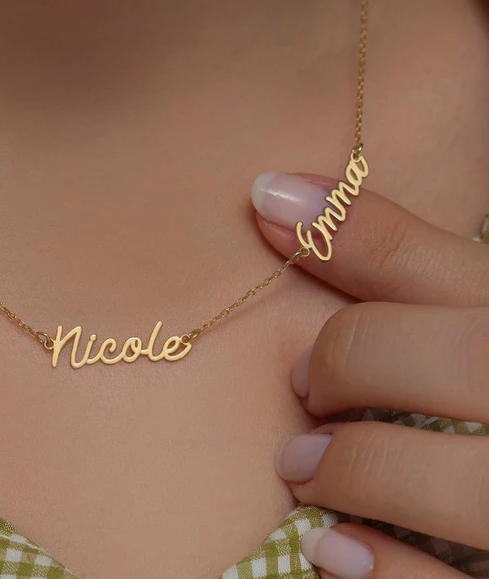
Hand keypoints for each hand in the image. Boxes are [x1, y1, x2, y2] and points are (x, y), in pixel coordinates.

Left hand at [253, 172, 488, 577]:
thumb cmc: (478, 388)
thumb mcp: (464, 320)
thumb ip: (395, 263)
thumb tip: (273, 191)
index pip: (457, 271)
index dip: (355, 234)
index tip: (265, 205)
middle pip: (464, 360)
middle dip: (355, 361)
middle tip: (304, 385)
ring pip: (463, 482)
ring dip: (356, 466)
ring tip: (302, 469)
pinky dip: (381, 567)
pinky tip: (334, 548)